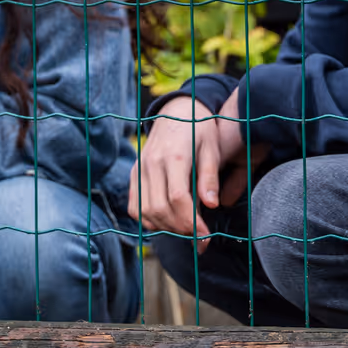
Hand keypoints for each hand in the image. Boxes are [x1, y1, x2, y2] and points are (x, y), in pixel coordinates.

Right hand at [129, 91, 267, 250]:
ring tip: (185, 229)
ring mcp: (140, 169)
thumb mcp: (212, 148)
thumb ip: (210, 177)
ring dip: (165, 227)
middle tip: (199, 236)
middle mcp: (152, 163)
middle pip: (160, 208)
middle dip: (180, 228)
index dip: (192, 221)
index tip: (206, 235)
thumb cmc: (199, 129)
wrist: (176, 111)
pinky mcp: (134, 174)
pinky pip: (134, 206)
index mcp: (174, 156)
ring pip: (145, 211)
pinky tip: (167, 221)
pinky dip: (148, 220)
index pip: (178, 197)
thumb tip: (212, 205)